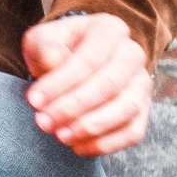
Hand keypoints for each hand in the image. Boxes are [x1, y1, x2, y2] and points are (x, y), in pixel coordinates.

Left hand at [23, 13, 151, 157]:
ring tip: (60, 136)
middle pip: (110, 84)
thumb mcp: (42, 39)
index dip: (61, 83)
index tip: (33, 101)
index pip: (89, 59)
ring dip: (91, 127)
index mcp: (110, 30)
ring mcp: (141, 84)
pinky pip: (133, 132)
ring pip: (127, 108)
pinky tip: (77, 147)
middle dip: (73, 107)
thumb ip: (45, 46)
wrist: (73, 61)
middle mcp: (132, 54)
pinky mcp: (142, 111)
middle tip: (43, 122)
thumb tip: (54, 62)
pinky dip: (106, 144)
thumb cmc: (56, 50)